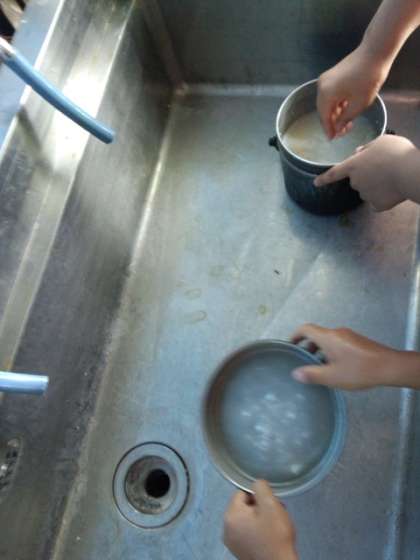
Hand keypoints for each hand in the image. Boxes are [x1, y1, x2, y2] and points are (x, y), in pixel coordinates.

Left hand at [224, 480, 297, 559]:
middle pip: (244, 506)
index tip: (271, 504)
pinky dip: (257, 530)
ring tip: (275, 525)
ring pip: (246, 519)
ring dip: (260, 518)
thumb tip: (256, 484)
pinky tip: (269, 536)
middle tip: (276, 513)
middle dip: (260, 506)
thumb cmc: (275, 535)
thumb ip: (261, 487)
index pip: (242, 492)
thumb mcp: (270, 504)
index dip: (258, 495)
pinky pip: (247, 532)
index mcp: (230, 515)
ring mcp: (231, 541)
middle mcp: (225, 528)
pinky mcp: (239, 551)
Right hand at [290, 323, 419, 389]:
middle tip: (303, 361)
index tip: (290, 346)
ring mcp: (349, 336)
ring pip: (328, 340)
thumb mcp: (332, 376)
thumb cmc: (358, 370)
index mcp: (328, 337)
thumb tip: (296, 373)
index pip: (305, 328)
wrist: (389, 367)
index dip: (295, 335)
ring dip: (320, 351)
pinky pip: (338, 343)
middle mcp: (337, 332)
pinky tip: (335, 368)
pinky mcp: (357, 342)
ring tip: (319, 368)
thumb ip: (312, 374)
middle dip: (307, 346)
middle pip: (316, 334)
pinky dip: (331, 352)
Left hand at [314, 135, 419, 210]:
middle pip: (357, 180)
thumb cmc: (396, 152)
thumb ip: (367, 148)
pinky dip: (383, 198)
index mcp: (353, 166)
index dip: (324, 178)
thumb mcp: (381, 141)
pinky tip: (393, 191)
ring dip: (376, 186)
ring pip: (368, 191)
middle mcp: (356, 182)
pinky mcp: (377, 205)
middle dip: (366, 175)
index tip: (315, 183)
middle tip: (383, 167)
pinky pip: (377, 202)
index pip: (334, 173)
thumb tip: (358, 153)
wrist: (410, 172)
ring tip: (392, 177)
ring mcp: (365, 195)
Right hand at [317, 45, 389, 138]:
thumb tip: (338, 127)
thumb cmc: (368, 79)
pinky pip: (330, 94)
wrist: (375, 53)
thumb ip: (345, 119)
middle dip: (332, 122)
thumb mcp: (358, 104)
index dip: (329, 129)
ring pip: (327, 102)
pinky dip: (337, 103)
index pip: (324, 117)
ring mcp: (326, 79)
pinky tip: (346, 108)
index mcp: (326, 94)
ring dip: (336, 113)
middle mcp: (321, 86)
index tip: (333, 139)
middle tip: (342, 131)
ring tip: (347, 121)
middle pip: (324, 110)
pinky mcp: (332, 75)